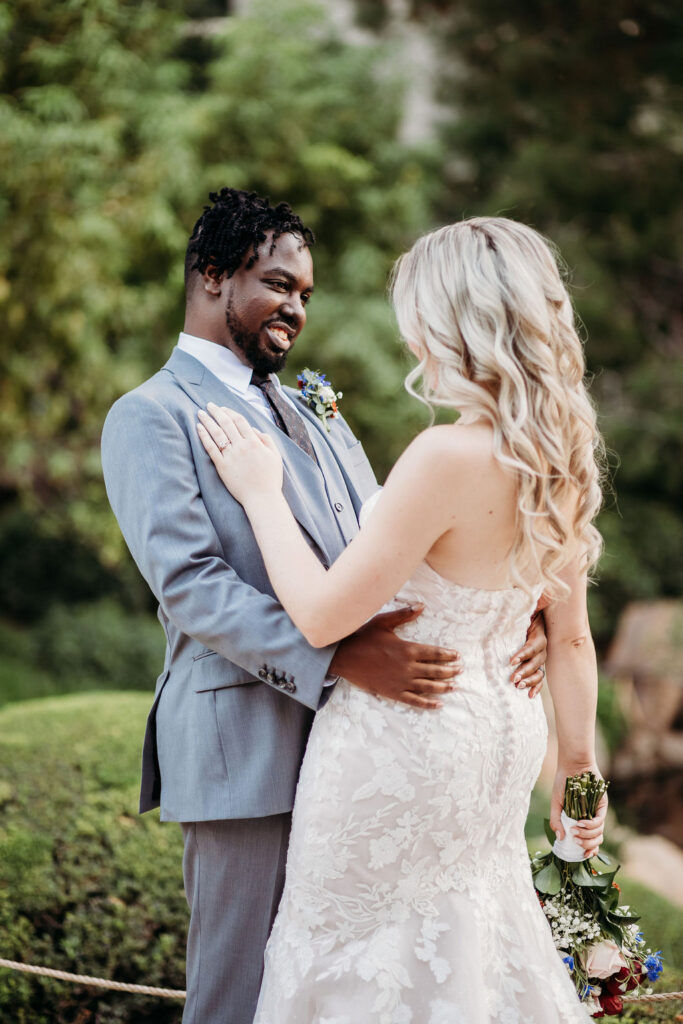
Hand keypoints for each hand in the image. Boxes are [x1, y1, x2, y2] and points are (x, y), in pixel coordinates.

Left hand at [197, 403, 282, 505]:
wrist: (262, 498)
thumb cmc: (270, 479)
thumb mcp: (275, 456)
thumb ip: (266, 440)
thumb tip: (254, 430)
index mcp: (254, 442)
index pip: (240, 420)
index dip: (230, 412)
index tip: (223, 408)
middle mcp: (241, 446)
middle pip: (226, 423)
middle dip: (216, 412)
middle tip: (209, 405)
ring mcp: (230, 456)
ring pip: (216, 433)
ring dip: (207, 421)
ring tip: (201, 413)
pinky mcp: (222, 466)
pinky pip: (211, 448)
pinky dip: (204, 436)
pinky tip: (199, 428)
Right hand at [330, 604, 461, 709]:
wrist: (344, 657)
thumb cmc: (362, 637)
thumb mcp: (383, 622)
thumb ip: (404, 614)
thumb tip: (422, 606)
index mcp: (407, 649)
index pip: (433, 653)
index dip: (447, 655)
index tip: (457, 656)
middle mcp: (407, 667)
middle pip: (434, 671)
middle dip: (449, 671)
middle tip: (460, 671)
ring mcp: (400, 682)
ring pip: (428, 686)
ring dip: (443, 687)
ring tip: (454, 687)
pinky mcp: (393, 692)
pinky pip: (414, 700)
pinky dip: (427, 703)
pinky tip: (438, 704)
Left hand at [509, 606, 547, 697]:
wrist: (530, 616)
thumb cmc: (519, 612)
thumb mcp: (521, 609)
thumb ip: (516, 606)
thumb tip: (510, 594)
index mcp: (538, 633)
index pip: (534, 646)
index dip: (523, 653)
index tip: (511, 661)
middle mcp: (542, 646)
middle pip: (537, 661)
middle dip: (525, 671)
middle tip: (513, 679)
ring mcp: (541, 657)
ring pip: (539, 671)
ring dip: (529, 680)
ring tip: (517, 686)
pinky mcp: (537, 665)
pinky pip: (540, 678)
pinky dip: (535, 687)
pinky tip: (529, 696)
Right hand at [550, 765, 607, 858]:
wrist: (572, 766)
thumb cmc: (562, 783)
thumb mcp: (555, 804)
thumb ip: (556, 821)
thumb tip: (560, 838)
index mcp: (581, 821)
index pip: (590, 841)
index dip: (589, 851)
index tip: (582, 855)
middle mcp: (591, 819)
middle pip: (596, 840)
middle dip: (587, 845)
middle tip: (575, 841)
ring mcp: (597, 812)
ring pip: (599, 833)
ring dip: (587, 835)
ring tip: (575, 830)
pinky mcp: (602, 805)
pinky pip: (599, 820)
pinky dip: (590, 824)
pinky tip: (580, 822)